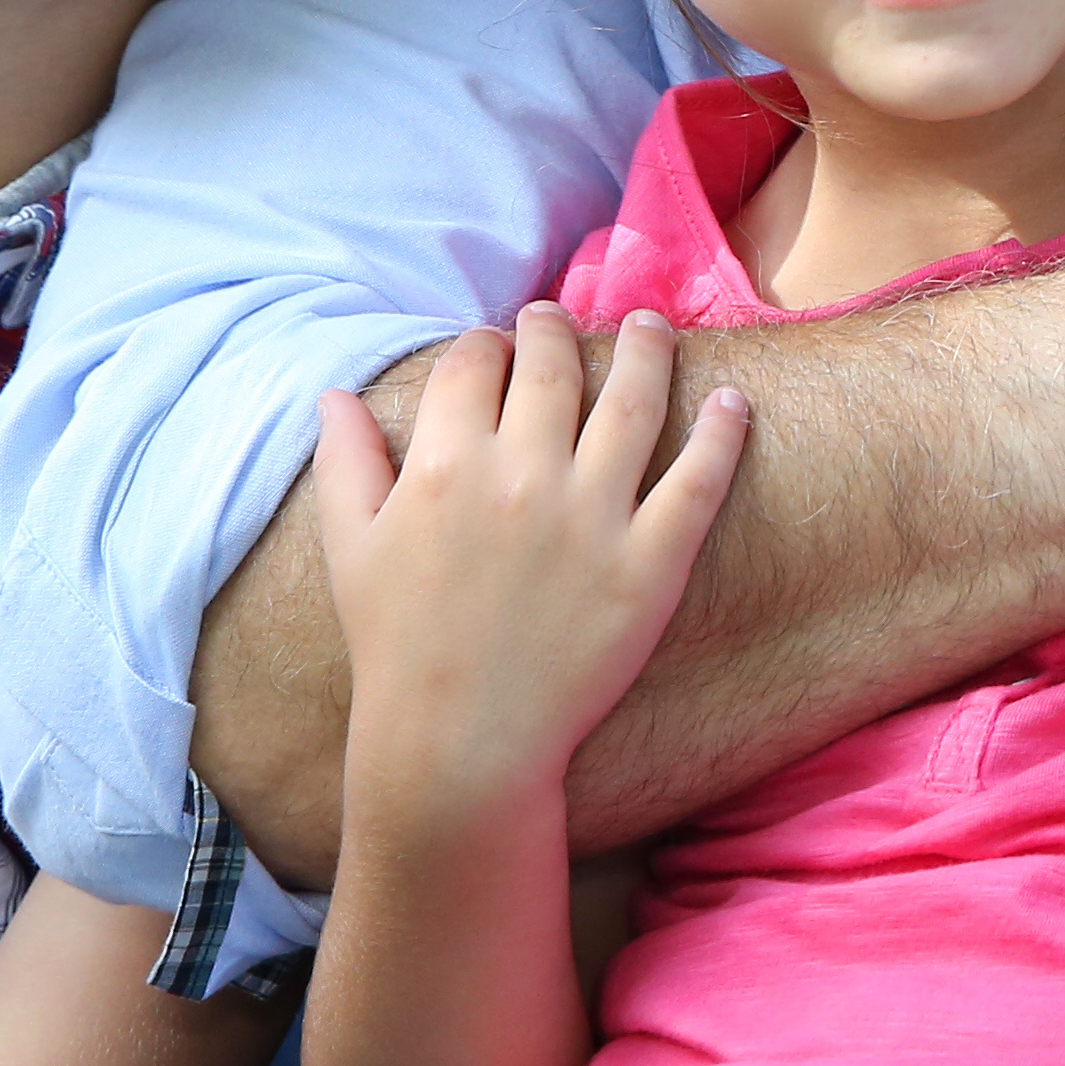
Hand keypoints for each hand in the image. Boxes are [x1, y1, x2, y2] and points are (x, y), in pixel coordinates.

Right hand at [306, 304, 748, 844]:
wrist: (458, 748)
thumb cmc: (396, 648)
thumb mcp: (353, 550)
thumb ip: (346, 463)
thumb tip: (332, 392)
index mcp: (445, 467)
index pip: (475, 362)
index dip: (486, 343)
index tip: (497, 345)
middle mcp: (522, 478)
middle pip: (555, 366)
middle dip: (556, 329)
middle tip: (561, 317)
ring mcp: (593, 518)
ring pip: (634, 400)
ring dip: (647, 349)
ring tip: (651, 326)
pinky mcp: (650, 565)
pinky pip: (698, 481)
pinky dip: (721, 432)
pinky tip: (732, 400)